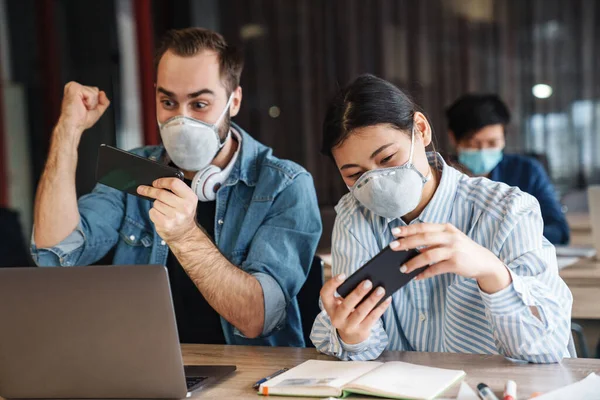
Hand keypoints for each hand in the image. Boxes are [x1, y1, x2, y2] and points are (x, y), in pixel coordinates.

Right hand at [57, 81, 109, 134]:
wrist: (74, 125)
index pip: (95, 91)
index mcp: (77, 92)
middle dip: (93, 102)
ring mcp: (73, 86)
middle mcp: (74, 87)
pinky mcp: (74, 88)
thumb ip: (103, 101)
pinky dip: (89, 102)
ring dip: (91, 103)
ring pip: (94, 91)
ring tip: (82, 107)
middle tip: (83, 108)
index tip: (85, 108)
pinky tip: (81, 105)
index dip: (94, 102)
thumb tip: (102, 93)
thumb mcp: (97, 110)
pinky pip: (91, 94)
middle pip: (95, 90)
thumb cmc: (80, 120)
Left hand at [137, 178, 198, 243]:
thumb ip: (176, 190)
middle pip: (161, 193)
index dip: (162, 181)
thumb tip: (155, 183)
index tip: (154, 182)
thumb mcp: (186, 200)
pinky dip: (154, 213)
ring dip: (156, 204)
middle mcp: (184, 207)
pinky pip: (152, 212)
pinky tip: (161, 216)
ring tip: (164, 209)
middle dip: (149, 190)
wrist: (185, 233)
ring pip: (156, 203)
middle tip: (142, 189)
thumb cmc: (183, 213)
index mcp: (190, 198)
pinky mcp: (166, 224)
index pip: (174, 183)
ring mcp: (175, 217)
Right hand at [320, 274, 391, 344]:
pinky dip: (381, 307)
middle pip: (346, 305)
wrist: (350, 335)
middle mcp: (336, 318)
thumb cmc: (348, 310)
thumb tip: (368, 281)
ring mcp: (348, 327)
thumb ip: (348, 292)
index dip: (332, 284)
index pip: (325, 294)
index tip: (343, 274)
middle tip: (368, 282)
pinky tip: (387, 299)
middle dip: (358, 293)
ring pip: (361, 312)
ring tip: (381, 289)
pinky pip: (372, 318)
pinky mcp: (361, 331)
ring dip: (372, 300)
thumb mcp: (342, 302)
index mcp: (329, 306)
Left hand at [390, 223, 510, 292]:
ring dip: (413, 262)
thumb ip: (433, 241)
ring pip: (428, 255)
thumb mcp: (449, 240)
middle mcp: (450, 236)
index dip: (408, 229)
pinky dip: (424, 274)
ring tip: (402, 268)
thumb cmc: (461, 249)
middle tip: (392, 247)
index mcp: (446, 228)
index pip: (423, 227)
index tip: (394, 232)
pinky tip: (416, 277)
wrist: (484, 262)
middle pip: (423, 238)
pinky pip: (436, 269)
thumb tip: (409, 246)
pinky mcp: (456, 263)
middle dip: (406, 243)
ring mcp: (454, 250)